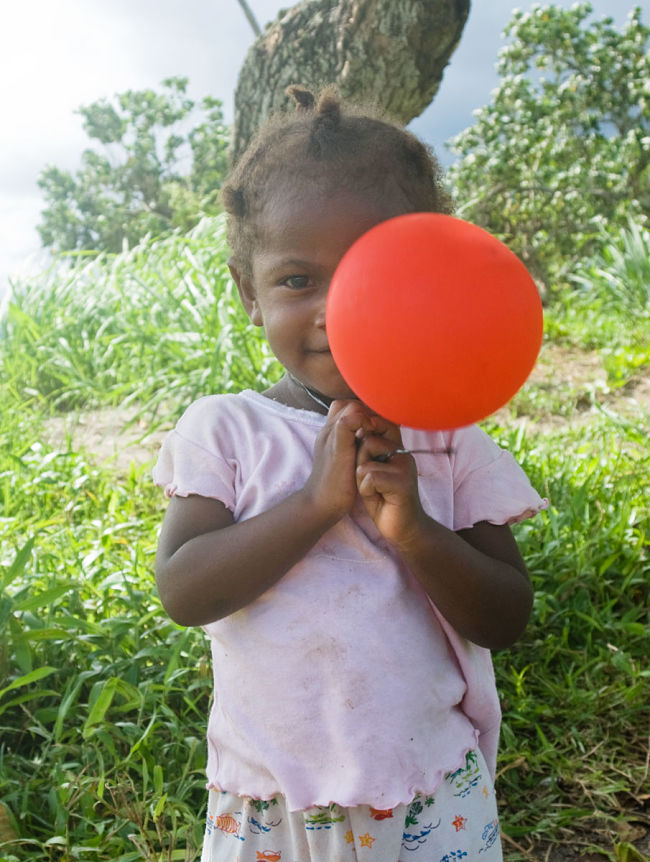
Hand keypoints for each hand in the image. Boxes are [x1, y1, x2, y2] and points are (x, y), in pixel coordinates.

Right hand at [302, 400, 378, 523]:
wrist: (320, 502)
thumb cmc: (335, 485)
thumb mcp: (345, 461)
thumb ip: (352, 448)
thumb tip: (370, 441)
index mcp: (329, 433)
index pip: (345, 407)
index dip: (363, 412)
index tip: (376, 427)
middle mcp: (328, 430)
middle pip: (349, 403)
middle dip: (368, 412)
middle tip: (379, 428)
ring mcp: (330, 436)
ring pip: (351, 407)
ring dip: (368, 416)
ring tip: (377, 432)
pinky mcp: (336, 445)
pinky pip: (349, 421)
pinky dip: (363, 422)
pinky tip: (372, 435)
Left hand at [355, 419, 426, 545]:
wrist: (402, 527)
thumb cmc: (382, 498)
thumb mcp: (371, 469)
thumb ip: (366, 449)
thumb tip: (355, 428)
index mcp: (396, 447)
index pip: (379, 424)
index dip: (364, 433)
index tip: (362, 455)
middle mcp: (403, 453)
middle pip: (367, 441)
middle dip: (359, 462)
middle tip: (370, 480)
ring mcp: (405, 467)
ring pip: (366, 462)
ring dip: (362, 480)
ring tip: (374, 489)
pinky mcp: (402, 483)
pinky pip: (371, 478)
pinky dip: (366, 490)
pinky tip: (377, 497)